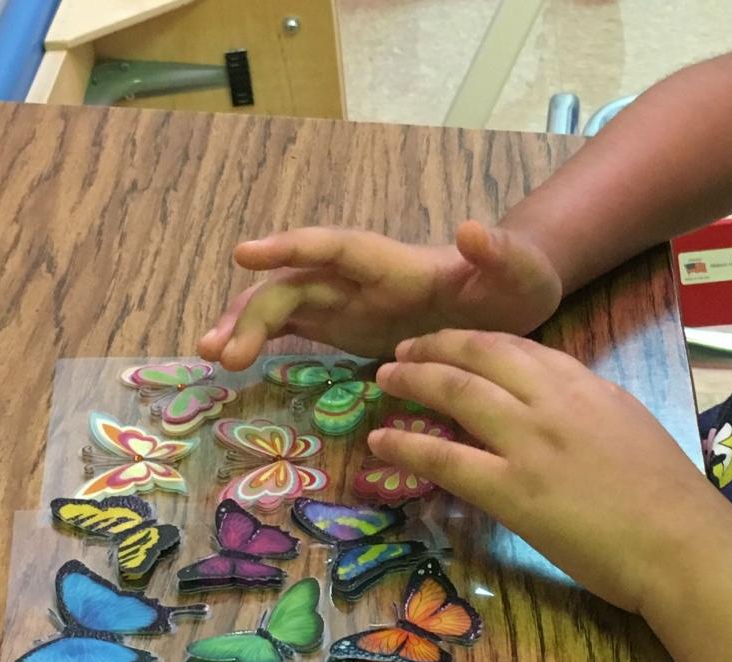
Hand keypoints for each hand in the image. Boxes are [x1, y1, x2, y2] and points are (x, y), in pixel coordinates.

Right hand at [197, 222, 561, 370]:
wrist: (510, 301)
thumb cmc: (514, 284)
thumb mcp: (519, 275)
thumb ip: (498, 256)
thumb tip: (472, 230)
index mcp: (395, 263)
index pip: (335, 249)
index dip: (292, 249)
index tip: (245, 254)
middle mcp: (360, 278)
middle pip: (295, 283)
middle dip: (254, 311)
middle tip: (218, 349)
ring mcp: (347, 301)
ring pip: (284, 305)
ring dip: (246, 327)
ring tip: (213, 356)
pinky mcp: (344, 325)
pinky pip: (293, 328)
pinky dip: (261, 341)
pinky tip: (232, 360)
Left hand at [371, 330, 731, 612]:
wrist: (683, 545)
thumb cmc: (666, 499)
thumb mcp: (627, 428)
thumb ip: (582, 410)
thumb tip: (547, 408)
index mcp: (584, 385)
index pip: (516, 347)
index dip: (471, 341)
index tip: (446, 343)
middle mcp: (553, 401)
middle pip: (478, 355)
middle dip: (434, 347)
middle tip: (402, 353)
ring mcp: (530, 443)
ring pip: (456, 393)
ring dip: (412, 380)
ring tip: (383, 380)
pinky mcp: (512, 490)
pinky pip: (445, 459)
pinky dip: (406, 446)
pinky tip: (379, 443)